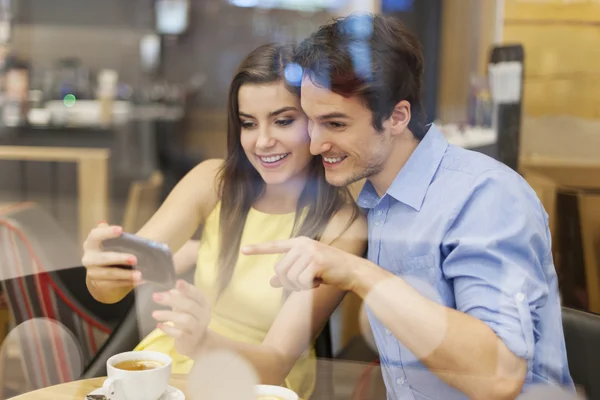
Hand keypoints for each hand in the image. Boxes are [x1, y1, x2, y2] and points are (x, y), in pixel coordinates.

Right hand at [82, 222, 141, 290]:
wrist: (102, 275)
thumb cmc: (112, 252)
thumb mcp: (114, 243)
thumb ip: (119, 237)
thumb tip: (132, 235)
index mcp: (91, 243)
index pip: (95, 235)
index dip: (107, 232)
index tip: (121, 230)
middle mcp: (89, 257)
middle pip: (103, 258)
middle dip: (119, 258)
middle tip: (134, 259)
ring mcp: (92, 272)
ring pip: (109, 273)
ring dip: (125, 275)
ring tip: (139, 275)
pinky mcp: (98, 284)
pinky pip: (113, 284)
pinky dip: (126, 282)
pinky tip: (137, 281)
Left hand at [152, 280, 210, 357]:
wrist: (197, 343)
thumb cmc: (190, 320)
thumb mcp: (185, 307)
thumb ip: (179, 298)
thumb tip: (167, 292)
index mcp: (203, 304)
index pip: (197, 294)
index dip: (188, 288)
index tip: (178, 282)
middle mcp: (203, 315)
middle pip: (189, 305)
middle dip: (172, 300)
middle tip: (155, 297)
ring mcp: (198, 328)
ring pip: (185, 319)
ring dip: (168, 315)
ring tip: (154, 314)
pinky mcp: (190, 339)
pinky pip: (179, 333)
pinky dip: (168, 329)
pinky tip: (159, 326)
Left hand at [242, 236, 358, 291]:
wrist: (354, 270)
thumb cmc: (331, 270)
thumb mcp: (308, 271)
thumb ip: (290, 273)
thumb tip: (271, 282)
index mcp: (300, 243)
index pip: (275, 245)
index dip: (258, 249)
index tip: (243, 250)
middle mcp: (303, 244)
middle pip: (280, 270)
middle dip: (289, 283)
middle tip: (306, 283)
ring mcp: (309, 251)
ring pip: (288, 278)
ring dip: (299, 286)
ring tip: (314, 281)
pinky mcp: (315, 262)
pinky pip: (300, 282)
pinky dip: (308, 287)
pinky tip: (319, 281)